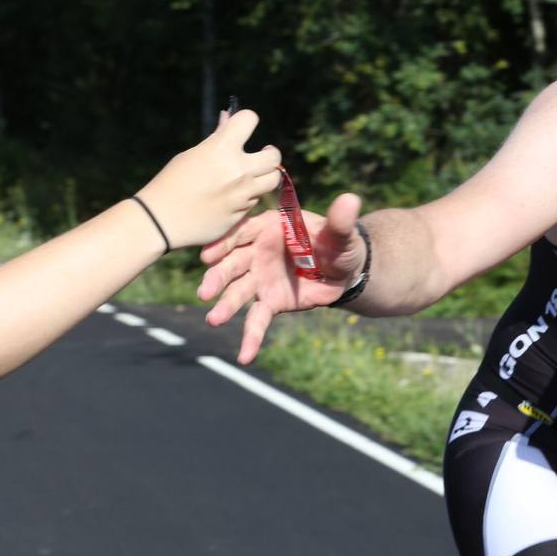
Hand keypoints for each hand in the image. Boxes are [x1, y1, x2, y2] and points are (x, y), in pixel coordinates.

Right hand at [136, 109, 281, 248]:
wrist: (161, 221)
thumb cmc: (171, 183)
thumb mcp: (191, 155)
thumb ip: (216, 139)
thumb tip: (228, 117)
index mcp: (221, 149)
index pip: (249, 119)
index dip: (246, 119)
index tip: (243, 125)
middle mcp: (238, 170)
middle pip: (274, 156)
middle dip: (270, 153)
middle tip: (263, 153)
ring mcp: (243, 194)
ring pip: (272, 180)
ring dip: (265, 175)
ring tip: (252, 175)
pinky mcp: (243, 214)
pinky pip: (256, 200)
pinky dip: (250, 195)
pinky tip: (234, 196)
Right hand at [196, 191, 364, 363]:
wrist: (344, 270)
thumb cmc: (339, 244)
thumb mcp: (342, 234)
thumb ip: (341, 221)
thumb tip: (350, 199)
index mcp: (272, 227)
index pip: (244, 231)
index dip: (225, 242)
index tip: (209, 255)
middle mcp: (259, 251)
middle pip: (234, 262)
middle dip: (219, 276)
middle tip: (206, 291)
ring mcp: (261, 277)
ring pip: (239, 291)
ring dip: (225, 305)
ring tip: (214, 319)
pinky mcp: (270, 300)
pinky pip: (257, 319)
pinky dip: (251, 337)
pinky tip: (245, 356)